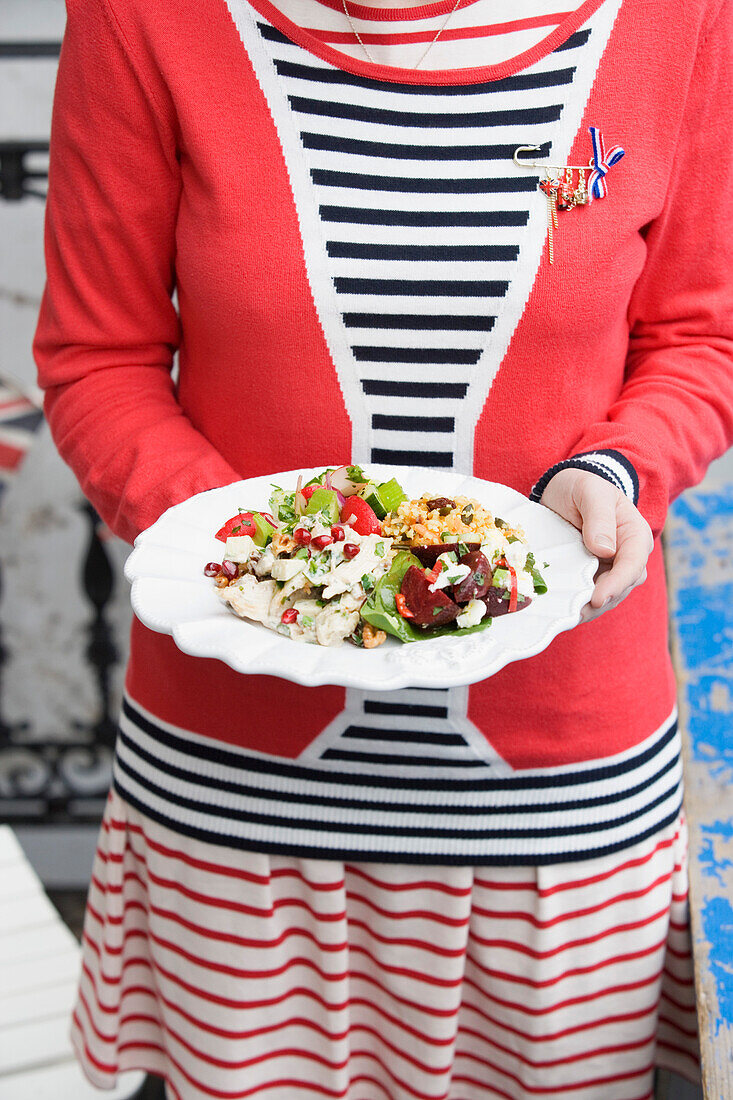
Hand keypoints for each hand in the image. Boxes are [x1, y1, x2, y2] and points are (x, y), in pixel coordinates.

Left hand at [540, 468, 653, 621]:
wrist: (565, 491)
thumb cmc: (582, 487)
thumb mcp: (590, 492)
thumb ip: (599, 517)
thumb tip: (604, 550)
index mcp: (635, 536)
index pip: (633, 565)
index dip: (617, 585)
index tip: (597, 598)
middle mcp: (627, 557)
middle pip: (621, 587)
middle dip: (600, 602)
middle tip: (574, 614)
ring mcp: (610, 569)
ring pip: (606, 596)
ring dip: (588, 609)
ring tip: (565, 617)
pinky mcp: (591, 576)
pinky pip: (588, 595)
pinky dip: (577, 604)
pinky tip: (559, 611)